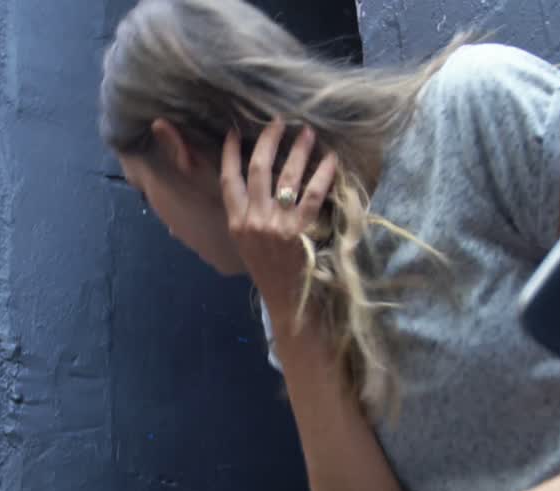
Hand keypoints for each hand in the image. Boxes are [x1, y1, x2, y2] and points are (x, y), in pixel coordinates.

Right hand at [220, 119, 336, 319]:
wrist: (287, 300)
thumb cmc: (268, 270)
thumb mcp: (246, 242)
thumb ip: (245, 214)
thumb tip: (252, 182)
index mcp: (236, 222)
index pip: (228, 180)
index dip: (231, 154)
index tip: (236, 132)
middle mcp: (253, 220)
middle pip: (257, 170)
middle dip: (268, 141)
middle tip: (279, 122)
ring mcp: (277, 225)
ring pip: (286, 177)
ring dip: (297, 151)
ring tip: (307, 133)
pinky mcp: (301, 230)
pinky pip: (313, 194)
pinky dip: (322, 174)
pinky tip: (330, 160)